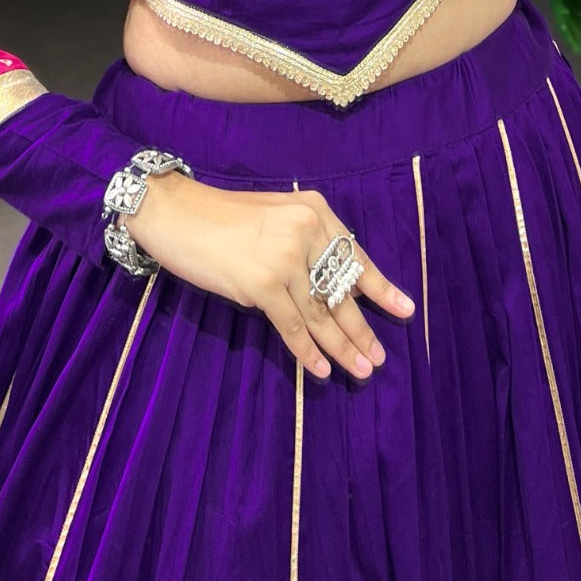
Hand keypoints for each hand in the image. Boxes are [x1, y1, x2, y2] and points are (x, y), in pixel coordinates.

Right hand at [125, 169, 416, 380]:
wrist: (175, 213)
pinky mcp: (262, 283)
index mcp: (314, 210)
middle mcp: (306, 230)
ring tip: (361, 369)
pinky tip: (320, 370)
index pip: (353, 256)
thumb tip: (333, 290)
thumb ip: (305, 244)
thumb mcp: (275, 218)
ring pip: (321, 313)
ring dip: (342, 346)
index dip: (379, 287)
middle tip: (379, 356)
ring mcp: (285, 257)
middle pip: (341, 289)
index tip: (404, 310)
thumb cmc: (221, 218)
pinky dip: (307, 352)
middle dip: (362, 327)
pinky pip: (293, 325)